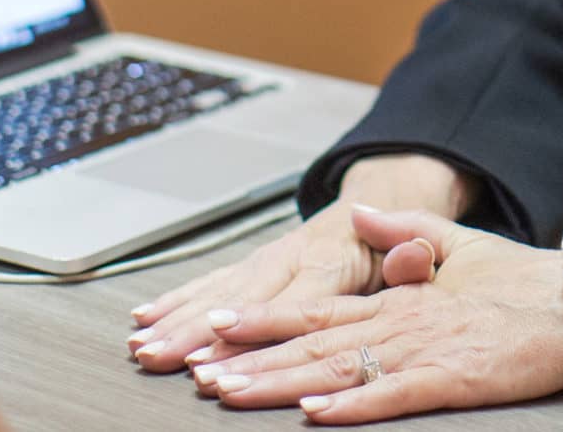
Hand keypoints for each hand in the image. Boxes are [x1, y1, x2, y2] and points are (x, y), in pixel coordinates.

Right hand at [125, 156, 463, 376]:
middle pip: (240, 300)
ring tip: (142, 346)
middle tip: (161, 357)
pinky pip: (209, 283)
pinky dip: (174, 300)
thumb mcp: (420, 247)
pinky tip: (144, 317)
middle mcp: (291, 257)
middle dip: (196, 331)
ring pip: (215, 292)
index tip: (216, 352)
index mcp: (333, 258)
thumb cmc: (396, 244)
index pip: (289, 302)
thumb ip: (414, 257)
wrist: (379, 205)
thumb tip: (414, 255)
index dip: (252, 328)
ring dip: (176, 320)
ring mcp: (267, 260)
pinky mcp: (253, 265)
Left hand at [194, 208, 562, 422]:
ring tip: (233, 392)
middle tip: (200, 372)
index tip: (218, 326)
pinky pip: (396, 393)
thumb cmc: (521, 282)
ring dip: (281, 384)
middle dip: (251, 360)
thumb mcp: (456, 246)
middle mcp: (402, 322)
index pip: (317, 309)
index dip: (264, 319)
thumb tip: (361, 210)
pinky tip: (319, 413)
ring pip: (340, 369)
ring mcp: (426, 351)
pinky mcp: (456, 379)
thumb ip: (404, 230)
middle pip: (313, 344)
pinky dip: (354, 404)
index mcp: (398, 297)